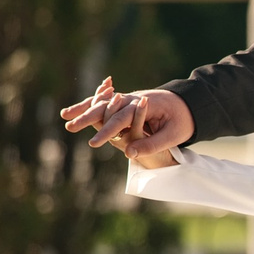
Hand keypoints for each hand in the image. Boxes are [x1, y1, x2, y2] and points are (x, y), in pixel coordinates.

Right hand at [61, 79, 193, 168]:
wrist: (188, 103)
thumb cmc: (184, 120)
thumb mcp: (175, 134)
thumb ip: (153, 143)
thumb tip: (130, 154)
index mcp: (146, 104)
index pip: (123, 118)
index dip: (108, 131)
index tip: (94, 143)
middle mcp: (134, 99)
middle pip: (107, 107)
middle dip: (88, 117)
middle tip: (70, 127)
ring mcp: (128, 99)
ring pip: (102, 102)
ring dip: (83, 108)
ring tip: (64, 116)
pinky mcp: (125, 102)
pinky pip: (104, 103)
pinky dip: (89, 105)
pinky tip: (73, 110)